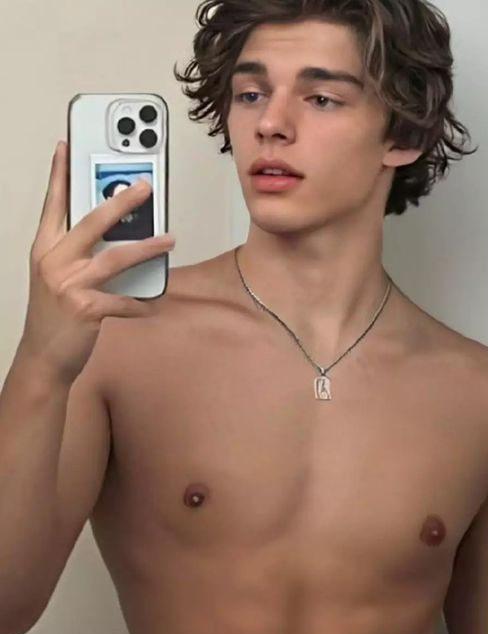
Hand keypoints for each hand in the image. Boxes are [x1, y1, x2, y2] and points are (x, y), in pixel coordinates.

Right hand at [19, 140, 174, 384]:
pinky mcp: (85, 309)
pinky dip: (143, 303)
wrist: (43, 358)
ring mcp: (69, 285)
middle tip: (146, 187)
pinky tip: (157, 302)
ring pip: (115, 257)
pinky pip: (124, 301)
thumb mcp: (57, 278)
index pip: (53, 204)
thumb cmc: (54, 318)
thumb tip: (117, 236)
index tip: (67, 146)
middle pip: (92, 221)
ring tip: (169, 241)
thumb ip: (79, 254)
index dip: (60, 174)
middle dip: (122, 201)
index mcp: (45, 249)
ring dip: (147, 248)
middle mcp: (54, 262)